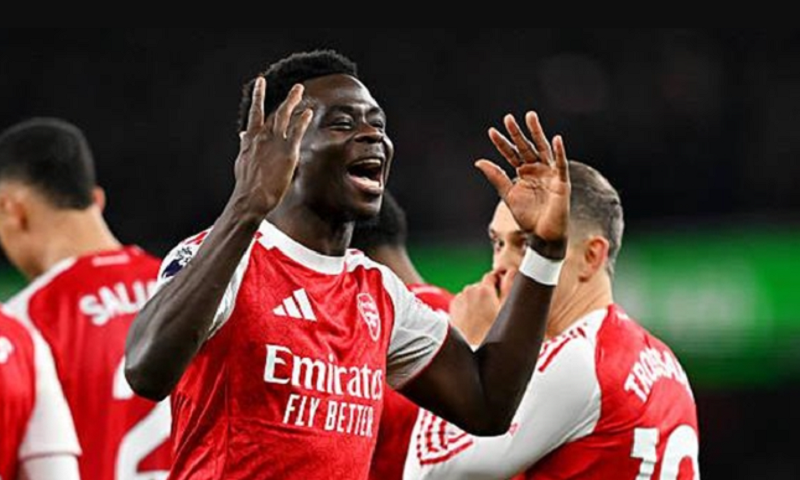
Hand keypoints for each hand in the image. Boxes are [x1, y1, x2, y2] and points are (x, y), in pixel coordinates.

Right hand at [232, 76, 313, 217]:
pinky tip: (308, 112)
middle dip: (287, 99)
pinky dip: (302, 120)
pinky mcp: (287, 151)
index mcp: (250, 139)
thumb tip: (242, 135)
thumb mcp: (242, 160)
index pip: (255, 113)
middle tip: (297, 87)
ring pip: (284, 115)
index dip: (258, 96)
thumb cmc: (246, 184)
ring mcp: (274, 142)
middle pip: (274, 111)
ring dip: (293, 101)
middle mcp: (261, 136)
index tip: (260, 82)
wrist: (250, 198)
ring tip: (302, 91)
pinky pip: (296, 131)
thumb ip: (245, 146)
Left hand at [449, 270, 510, 346]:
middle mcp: (468, 291)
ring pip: (471, 295)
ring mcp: (459, 300)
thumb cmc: (493, 334)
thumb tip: (511, 271)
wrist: (474, 354)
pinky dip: (468, 308)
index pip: (492, 276)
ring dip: (477, 301)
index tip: (502, 294)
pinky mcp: (452, 308)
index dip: (499, 283)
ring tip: (484, 319)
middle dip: (488, 294)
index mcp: (484, 290)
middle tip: (495, 312)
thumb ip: (510, 286)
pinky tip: (474, 321)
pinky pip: (463, 303)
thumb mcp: (507, 310)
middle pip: (481, 286)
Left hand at [475, 111, 569, 246]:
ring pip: (543, 149)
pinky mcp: (561, 182)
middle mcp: (537, 170)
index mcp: (524, 173)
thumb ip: (496, 177)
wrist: (541, 236)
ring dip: (537, 133)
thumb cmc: (527, 217)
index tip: (491, 131)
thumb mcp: (508, 194)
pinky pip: (561, 164)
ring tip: (530, 117)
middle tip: (508, 118)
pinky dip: (559, 152)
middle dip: (517, 133)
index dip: (502, 143)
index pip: (512, 154)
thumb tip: (478, 161)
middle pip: (526, 147)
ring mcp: (550, 174)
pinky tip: (556, 139)